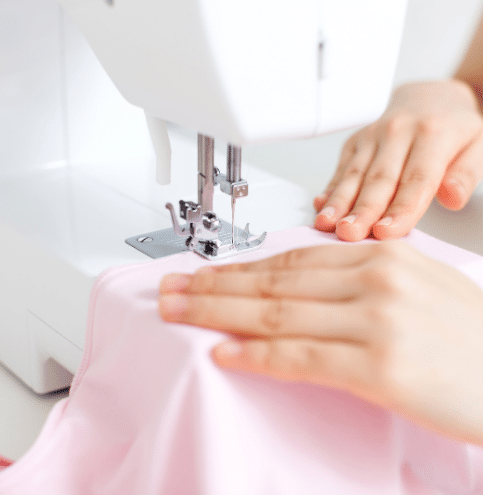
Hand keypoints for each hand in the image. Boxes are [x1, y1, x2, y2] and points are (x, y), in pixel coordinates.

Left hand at [159, 243, 482, 444]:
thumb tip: (297, 286)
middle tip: (171, 289)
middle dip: (213, 286)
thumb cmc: (464, 335)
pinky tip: (225, 353)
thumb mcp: (409, 286)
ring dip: (219, 314)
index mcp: (379, 256)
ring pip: (277, 314)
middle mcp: (374, 280)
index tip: (202, 274)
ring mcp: (377, 321)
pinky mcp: (380, 367)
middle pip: (273, 281)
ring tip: (179, 315)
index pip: (289, 260)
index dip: (238, 268)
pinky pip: (301, 357)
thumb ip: (353, 280)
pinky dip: (257, 355)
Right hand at [314, 80, 482, 240]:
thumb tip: (453, 197)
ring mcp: (373, 137)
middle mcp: (399, 132)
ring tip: (327, 223)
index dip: (400, 208)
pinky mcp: (355, 142)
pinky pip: (341, 168)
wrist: (429, 98)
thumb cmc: (452, 128)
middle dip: (362, 209)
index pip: (416, 179)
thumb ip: (467, 172)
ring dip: (339, 202)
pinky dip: (330, 189)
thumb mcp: (478, 144)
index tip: (387, 231)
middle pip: (379, 179)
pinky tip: (321, 206)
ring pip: (354, 174)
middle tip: (349, 233)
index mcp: (434, 134)